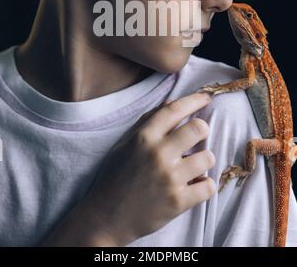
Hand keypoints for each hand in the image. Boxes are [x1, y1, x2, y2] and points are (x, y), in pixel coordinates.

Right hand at [84, 91, 215, 245]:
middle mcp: (158, 154)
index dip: (195, 100)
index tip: (206, 98)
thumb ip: (148, 122)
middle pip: (198, 128)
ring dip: (204, 160)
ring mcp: (170, 178)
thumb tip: (172, 103)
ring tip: (193, 166)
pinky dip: (205, 185)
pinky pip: (209, 186)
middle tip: (198, 136)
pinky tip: (195, 185)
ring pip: (207, 157)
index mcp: (144, 137)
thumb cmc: (115, 176)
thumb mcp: (125, 143)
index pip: (175, 109)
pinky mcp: (178, 202)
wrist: (106, 217)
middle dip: (203, 130)